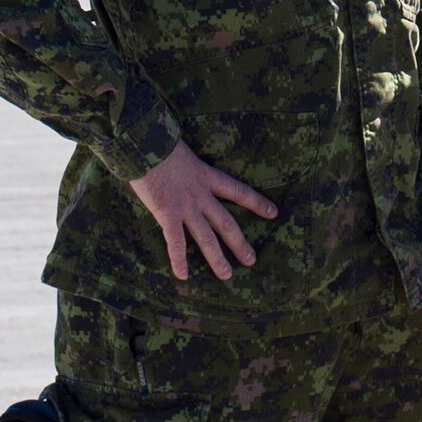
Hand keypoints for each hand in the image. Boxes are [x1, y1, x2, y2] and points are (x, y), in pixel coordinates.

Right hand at [128, 140, 277, 281]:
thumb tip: (183, 172)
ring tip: (227, 275)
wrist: (147, 145)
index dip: (257, 203)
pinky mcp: (167, 214)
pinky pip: (176, 242)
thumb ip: (189, 168)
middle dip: (240, 243)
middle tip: (252, 261)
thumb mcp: (184, 153)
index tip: (274, 213)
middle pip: (226, 223)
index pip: (240, 191)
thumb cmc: (162, 145)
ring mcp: (185, 206)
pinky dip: (179, 260)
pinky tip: (184, 276)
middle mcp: (201, 195)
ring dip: (217, 258)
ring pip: (206, 237)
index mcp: (208, 177)